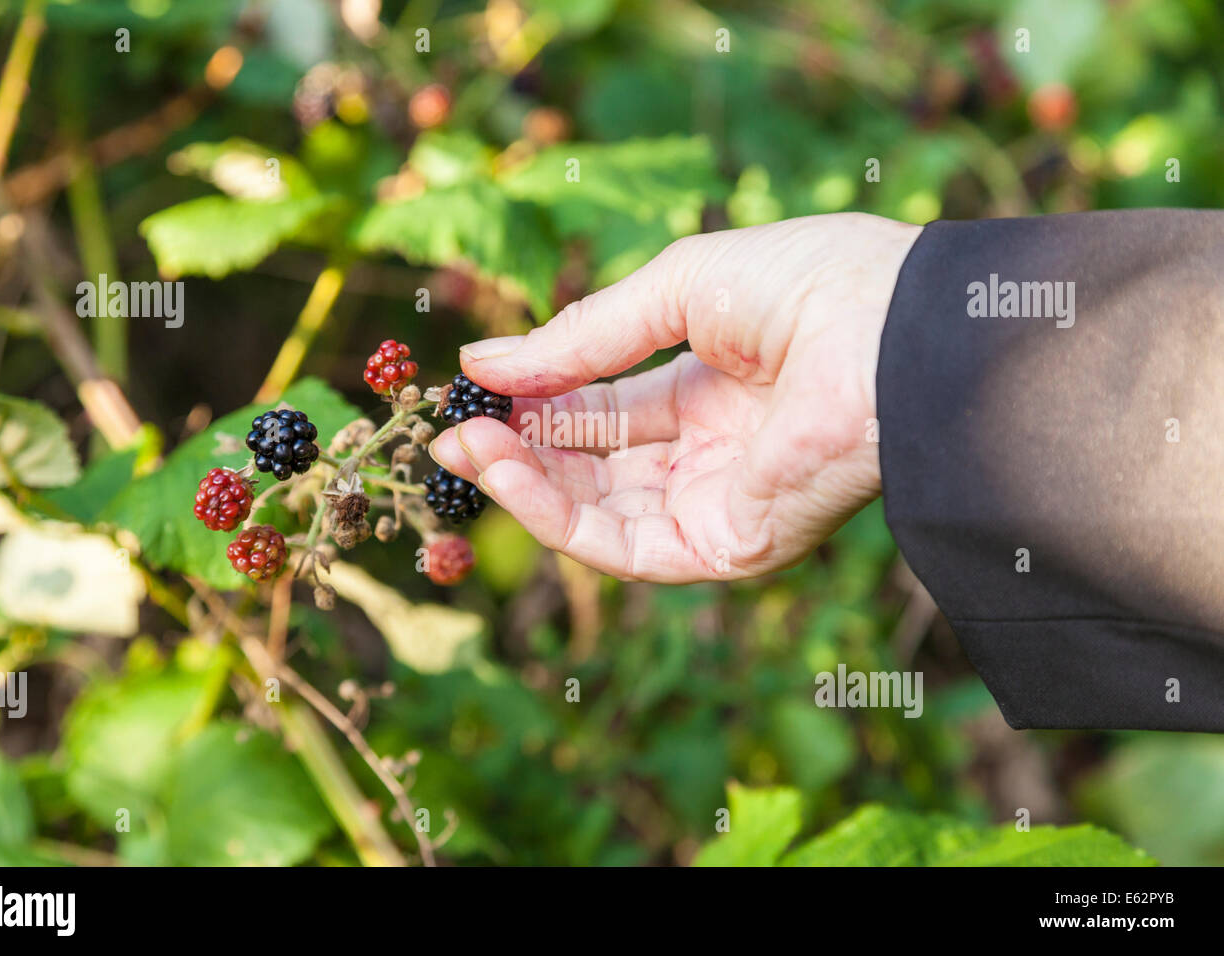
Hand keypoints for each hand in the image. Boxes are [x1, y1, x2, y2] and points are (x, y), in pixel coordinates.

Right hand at [428, 212, 920, 581]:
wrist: (891, 328)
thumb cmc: (803, 286)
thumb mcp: (670, 293)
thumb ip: (579, 339)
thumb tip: (483, 361)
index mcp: (712, 388)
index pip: (605, 410)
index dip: (538, 401)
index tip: (472, 387)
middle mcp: (714, 452)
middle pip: (595, 467)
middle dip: (521, 448)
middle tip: (452, 428)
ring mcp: (721, 504)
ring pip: (599, 514)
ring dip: (524, 482)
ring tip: (464, 444)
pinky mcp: (729, 547)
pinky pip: (626, 547)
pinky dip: (558, 516)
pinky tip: (506, 473)